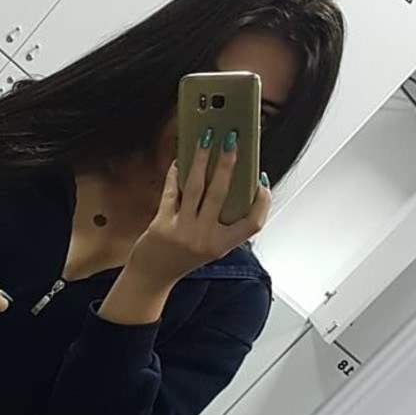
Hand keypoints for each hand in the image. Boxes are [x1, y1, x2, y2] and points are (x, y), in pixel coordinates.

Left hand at [127, 132, 270, 293]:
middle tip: (231, 139)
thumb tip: (229, 183)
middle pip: (221, 193)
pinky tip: (180, 161)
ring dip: (202, 159)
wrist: (152, 276)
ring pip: (196, 187)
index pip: (254, 223)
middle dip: (228, 162)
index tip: (261, 180)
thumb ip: (222, 224)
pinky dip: (176, 174)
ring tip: (206, 138)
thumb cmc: (182, 259)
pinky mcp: (162, 225)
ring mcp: (183, 231)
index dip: (263, 202)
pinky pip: (172, 192)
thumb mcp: (210, 247)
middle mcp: (205, 239)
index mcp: (222, 245)